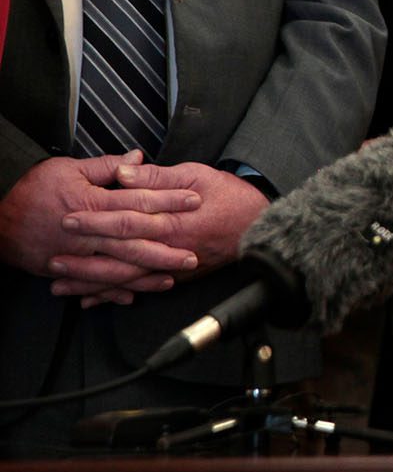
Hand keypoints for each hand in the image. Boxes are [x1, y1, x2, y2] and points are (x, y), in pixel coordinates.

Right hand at [0, 152, 200, 303]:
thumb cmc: (32, 191)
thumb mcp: (68, 169)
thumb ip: (106, 167)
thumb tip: (136, 158)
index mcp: (93, 204)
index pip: (139, 201)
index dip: (169, 200)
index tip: (194, 200)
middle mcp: (88, 233)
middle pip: (134, 241)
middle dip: (166, 249)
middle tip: (193, 254)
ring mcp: (76, 255)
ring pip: (117, 268)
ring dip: (145, 275)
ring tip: (172, 277)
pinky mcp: (65, 270)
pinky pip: (93, 284)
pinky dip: (113, 292)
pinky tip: (133, 295)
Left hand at [56, 161, 267, 291]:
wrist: (260, 225)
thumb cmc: (230, 196)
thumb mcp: (196, 174)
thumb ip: (156, 176)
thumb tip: (124, 172)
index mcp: (171, 219)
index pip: (123, 220)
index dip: (93, 220)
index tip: (68, 218)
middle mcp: (169, 248)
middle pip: (118, 257)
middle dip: (83, 260)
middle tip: (53, 261)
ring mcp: (174, 266)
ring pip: (126, 279)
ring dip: (93, 283)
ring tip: (64, 285)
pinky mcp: (179, 277)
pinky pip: (142, 289)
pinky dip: (116, 296)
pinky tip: (95, 299)